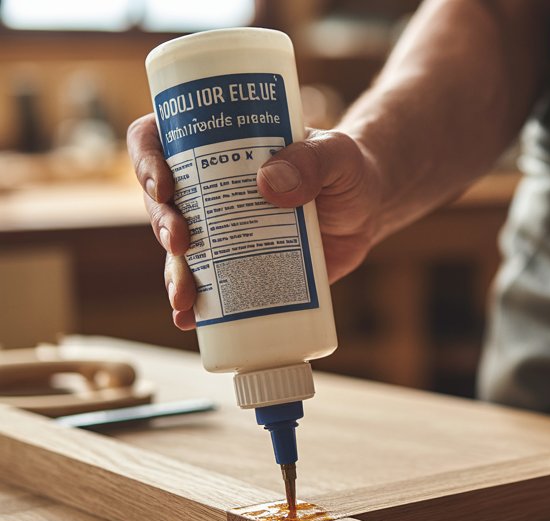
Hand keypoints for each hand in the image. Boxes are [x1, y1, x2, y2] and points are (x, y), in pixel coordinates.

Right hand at [126, 115, 382, 329]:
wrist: (369, 210)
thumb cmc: (347, 170)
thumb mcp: (337, 155)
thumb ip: (313, 160)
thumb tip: (269, 183)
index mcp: (218, 146)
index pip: (159, 139)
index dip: (147, 158)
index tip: (164, 185)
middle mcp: (209, 188)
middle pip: (162, 201)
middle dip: (161, 224)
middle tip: (180, 242)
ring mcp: (222, 230)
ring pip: (179, 250)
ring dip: (173, 273)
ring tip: (183, 297)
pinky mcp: (242, 265)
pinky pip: (207, 286)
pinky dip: (195, 305)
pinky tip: (190, 319)